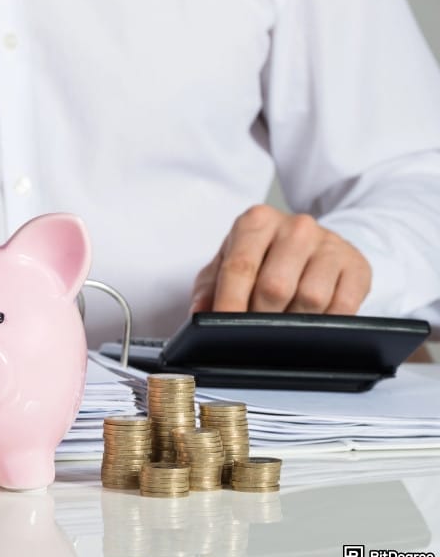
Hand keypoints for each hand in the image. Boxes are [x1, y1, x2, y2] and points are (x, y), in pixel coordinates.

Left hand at [191, 205, 371, 314]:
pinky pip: (343, 307)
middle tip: (253, 335)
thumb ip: (209, 288)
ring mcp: (331, 244)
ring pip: (310, 299)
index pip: (240, 267)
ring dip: (293, 323)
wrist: (313, 245)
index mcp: (257, 221)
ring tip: (282, 328)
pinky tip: (312, 325)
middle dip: (260, 318)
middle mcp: (296, 226)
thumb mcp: (227, 265)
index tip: (221, 330)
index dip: (229, 304)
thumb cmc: (263, 258)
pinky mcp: (357, 265)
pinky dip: (324, 324)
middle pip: (274, 287)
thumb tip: (200, 313)